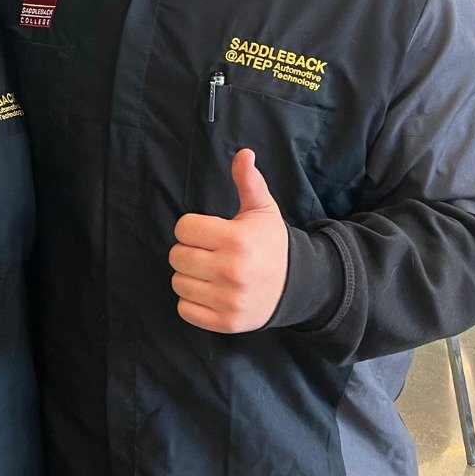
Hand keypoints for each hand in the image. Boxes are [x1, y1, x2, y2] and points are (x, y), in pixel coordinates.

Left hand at [169, 148, 288, 333]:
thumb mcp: (262, 210)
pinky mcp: (225, 322)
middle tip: (207, 253)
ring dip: (189, 277)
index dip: (192, 228)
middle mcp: (231, 271)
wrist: (298, 287)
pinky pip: (185, 309)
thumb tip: (244, 153)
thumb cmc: (272, 244)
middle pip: (176, 256)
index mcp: (237, 239)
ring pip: (178, 283)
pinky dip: (192, 302)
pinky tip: (210, 292)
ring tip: (209, 272)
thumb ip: (248, 181)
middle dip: (188, 251)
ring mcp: (228, 299)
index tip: (207, 232)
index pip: (183, 229)